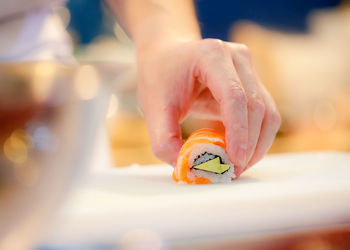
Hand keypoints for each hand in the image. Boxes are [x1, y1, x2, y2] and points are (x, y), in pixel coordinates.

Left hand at [137, 38, 280, 175]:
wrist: (166, 56)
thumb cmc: (159, 77)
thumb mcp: (153, 108)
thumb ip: (165, 141)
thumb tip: (189, 169)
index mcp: (211, 55)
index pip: (235, 97)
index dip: (239, 132)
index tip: (234, 161)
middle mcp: (236, 57)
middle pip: (256, 107)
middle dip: (249, 145)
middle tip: (232, 172)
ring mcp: (248, 68)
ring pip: (267, 113)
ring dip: (257, 145)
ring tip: (236, 166)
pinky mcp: (252, 82)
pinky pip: (264, 114)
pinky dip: (255, 137)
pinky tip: (239, 153)